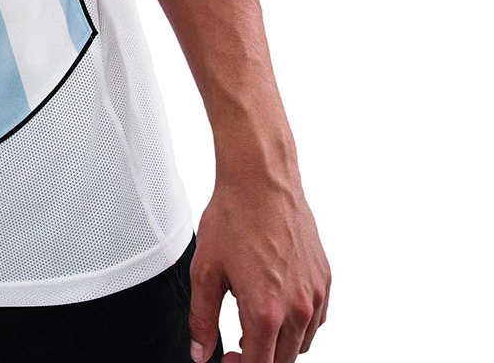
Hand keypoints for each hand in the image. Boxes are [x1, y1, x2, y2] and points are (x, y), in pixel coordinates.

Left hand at [188, 173, 330, 362]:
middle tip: (236, 345)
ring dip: (280, 343)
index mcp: (265, 312)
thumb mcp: (204, 271)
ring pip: (303, 343)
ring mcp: (315, 294)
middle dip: (259, 358)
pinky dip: (299, 323)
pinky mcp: (324, 279)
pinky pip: (317, 318)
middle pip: (283, 360)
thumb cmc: (234, 218)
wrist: (261, 181)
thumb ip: (202, 319)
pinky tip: (279, 305)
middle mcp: (297, 308)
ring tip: (256, 322)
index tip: (228, 359)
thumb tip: (201, 351)